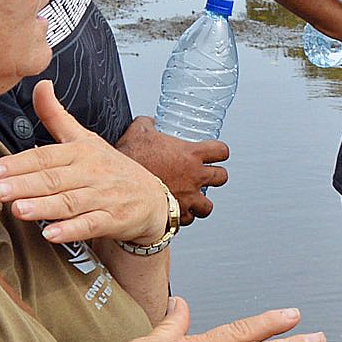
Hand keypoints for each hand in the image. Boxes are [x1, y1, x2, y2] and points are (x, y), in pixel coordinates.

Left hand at [0, 82, 173, 244]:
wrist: (152, 199)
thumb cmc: (111, 169)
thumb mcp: (85, 138)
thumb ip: (56, 115)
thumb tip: (40, 85)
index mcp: (81, 151)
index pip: (46, 155)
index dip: (19, 162)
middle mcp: (92, 172)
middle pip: (54, 179)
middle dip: (25, 184)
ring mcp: (103, 197)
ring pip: (70, 202)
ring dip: (44, 206)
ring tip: (19, 210)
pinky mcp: (114, 220)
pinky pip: (91, 225)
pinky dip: (72, 230)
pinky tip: (52, 233)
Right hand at [114, 114, 230, 222]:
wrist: (119, 185)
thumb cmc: (130, 157)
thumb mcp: (139, 131)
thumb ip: (147, 124)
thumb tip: (149, 122)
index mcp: (191, 154)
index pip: (221, 151)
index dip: (220, 152)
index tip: (216, 154)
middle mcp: (194, 177)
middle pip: (222, 177)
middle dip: (216, 176)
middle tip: (207, 176)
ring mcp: (188, 198)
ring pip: (208, 206)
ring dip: (202, 203)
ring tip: (193, 200)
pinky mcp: (176, 215)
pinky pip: (187, 220)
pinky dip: (182, 217)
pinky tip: (175, 212)